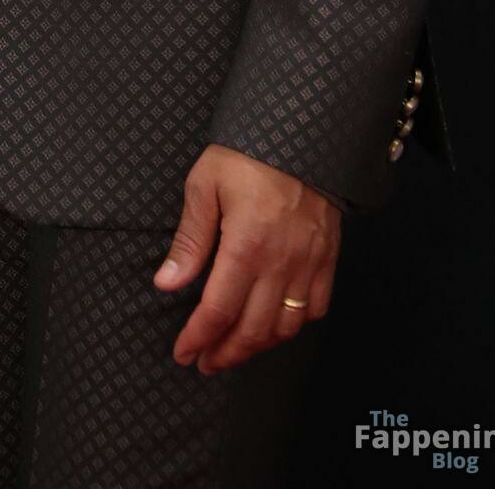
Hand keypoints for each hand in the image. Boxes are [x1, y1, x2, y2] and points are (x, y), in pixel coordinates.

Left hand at [153, 144, 340, 372]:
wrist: (299, 130)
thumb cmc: (245, 154)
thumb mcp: (204, 185)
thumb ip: (189, 240)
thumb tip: (166, 284)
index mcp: (245, 246)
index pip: (218, 310)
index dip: (198, 338)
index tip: (183, 353)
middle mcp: (281, 263)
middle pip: (253, 330)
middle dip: (225, 353)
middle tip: (205, 363)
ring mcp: (309, 263)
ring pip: (285, 327)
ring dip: (258, 346)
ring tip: (234, 349)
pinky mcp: (327, 257)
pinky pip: (315, 308)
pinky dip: (295, 326)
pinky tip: (276, 325)